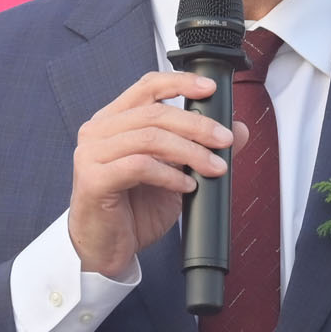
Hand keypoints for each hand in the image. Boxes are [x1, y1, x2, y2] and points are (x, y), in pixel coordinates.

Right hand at [68, 72, 248, 276]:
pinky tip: (187, 185)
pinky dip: (170, 175)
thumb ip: (200, 148)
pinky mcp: (94, 179)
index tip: (211, 89)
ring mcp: (92, 154)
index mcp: (114, 120)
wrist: (108, 249)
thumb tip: (238, 130)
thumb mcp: (176, 174)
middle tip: (224, 141)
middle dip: (197, 126)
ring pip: (150, 138)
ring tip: (213, 168)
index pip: (147, 87)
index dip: (180, 82)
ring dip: (190, 152)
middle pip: (155, 113)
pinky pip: (139, 166)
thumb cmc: (133, 210)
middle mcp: (99, 131)